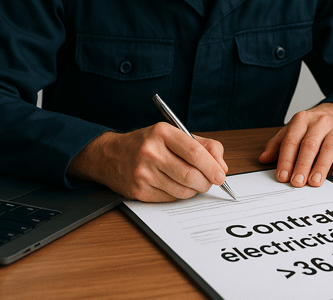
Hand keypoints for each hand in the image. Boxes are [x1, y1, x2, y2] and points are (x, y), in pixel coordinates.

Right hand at [68, 123, 228, 201]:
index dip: (212, 166)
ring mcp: (143, 173)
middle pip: (190, 175)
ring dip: (194, 190)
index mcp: (162, 133)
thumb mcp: (174, 134)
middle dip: (206, 182)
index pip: (195, 152)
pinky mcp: (139, 191)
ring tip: (192, 182)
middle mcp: (151, 152)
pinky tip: (174, 185)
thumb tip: (222, 167)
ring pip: (182, 191)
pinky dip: (179, 195)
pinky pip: (170, 199)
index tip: (220, 175)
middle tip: (210, 182)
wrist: (110, 155)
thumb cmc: (147, 143)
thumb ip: (203, 146)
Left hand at [258, 103, 332, 187]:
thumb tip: (263, 159)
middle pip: (309, 145)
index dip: (286, 159)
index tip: (283, 176)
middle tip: (297, 182)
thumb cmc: (313, 126)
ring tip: (314, 182)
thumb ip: (278, 144)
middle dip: (302, 165)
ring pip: (328, 148)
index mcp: (302, 119)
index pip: (291, 141)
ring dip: (320, 167)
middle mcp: (319, 122)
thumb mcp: (293, 130)